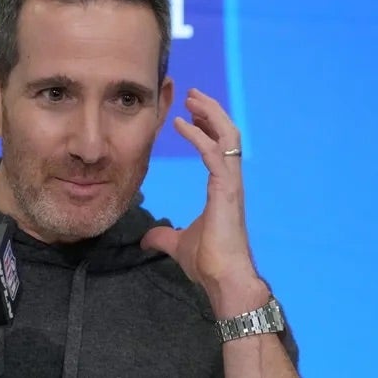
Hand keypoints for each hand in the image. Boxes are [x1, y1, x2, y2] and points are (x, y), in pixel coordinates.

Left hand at [140, 88, 265, 312]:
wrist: (224, 280)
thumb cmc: (209, 263)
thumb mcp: (177, 243)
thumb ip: (163, 236)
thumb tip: (146, 239)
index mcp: (222, 188)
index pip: (218, 148)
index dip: (206, 128)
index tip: (190, 115)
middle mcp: (230, 181)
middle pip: (227, 135)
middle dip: (210, 112)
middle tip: (192, 96)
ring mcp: (231, 184)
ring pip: (228, 137)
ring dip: (210, 115)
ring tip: (192, 100)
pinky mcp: (227, 190)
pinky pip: (215, 155)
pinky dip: (200, 137)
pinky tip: (183, 125)